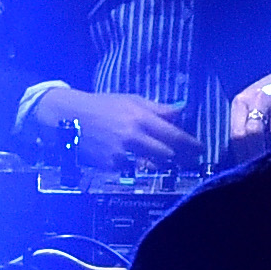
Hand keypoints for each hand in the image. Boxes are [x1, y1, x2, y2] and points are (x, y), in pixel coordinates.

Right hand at [32, 84, 198, 170]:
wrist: (68, 118)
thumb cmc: (102, 105)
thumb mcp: (131, 100)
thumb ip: (158, 108)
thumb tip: (182, 109)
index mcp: (140, 118)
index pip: (174, 135)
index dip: (191, 144)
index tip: (202, 149)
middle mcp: (133, 137)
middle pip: (166, 154)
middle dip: (180, 157)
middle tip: (190, 159)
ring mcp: (121, 154)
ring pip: (151, 164)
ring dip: (160, 163)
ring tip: (168, 161)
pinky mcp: (110, 166)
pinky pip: (132, 169)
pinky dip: (137, 166)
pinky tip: (137, 161)